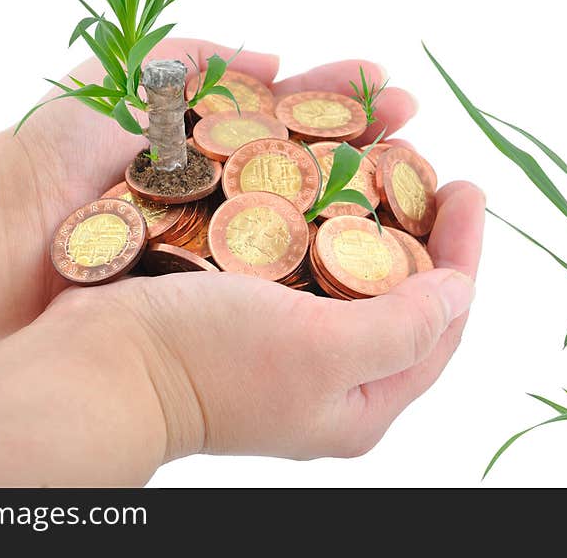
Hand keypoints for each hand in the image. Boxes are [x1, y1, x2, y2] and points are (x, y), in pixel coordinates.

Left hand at [9, 38, 418, 300]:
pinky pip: (287, 272)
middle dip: (376, 144)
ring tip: (424, 184)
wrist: (10, 230)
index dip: (348, 99)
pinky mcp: (218, 286)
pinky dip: (331, 259)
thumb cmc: (61, 147)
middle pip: (321, 163)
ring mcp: (228, 241)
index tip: (395, 90)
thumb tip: (276, 56)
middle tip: (423, 135)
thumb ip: (199, 55)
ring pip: (314, 218)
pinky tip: (377, 248)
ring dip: (368, 201)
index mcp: (217, 138)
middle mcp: (232, 190)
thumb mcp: (129, 73)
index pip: (300, 112)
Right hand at [52, 179, 484, 461]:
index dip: (463, 256)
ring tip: (385, 162)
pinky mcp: (249, 313)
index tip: (468, 187)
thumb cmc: (210, 360)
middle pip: (401, 300)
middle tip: (431, 171)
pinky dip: (320, 218)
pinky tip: (322, 179)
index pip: (441, 326)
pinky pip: (303, 260)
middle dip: (422, 234)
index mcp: (359, 402)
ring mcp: (286, 345)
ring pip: (351, 275)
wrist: (99, 362)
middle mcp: (328, 377)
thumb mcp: (322, 351)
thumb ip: (404, 327)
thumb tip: (461, 291)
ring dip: (373, 219)